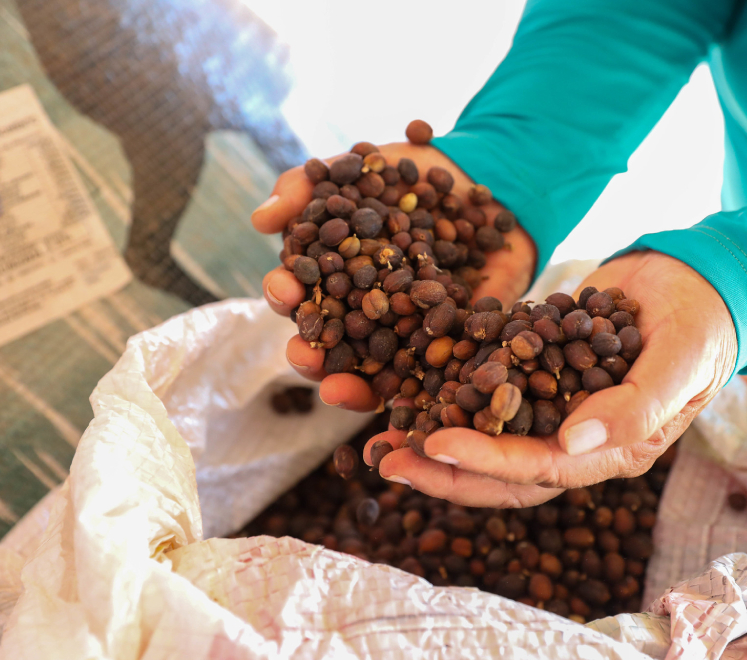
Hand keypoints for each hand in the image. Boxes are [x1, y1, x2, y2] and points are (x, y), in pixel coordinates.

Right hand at [251, 143, 536, 410]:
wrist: (485, 175)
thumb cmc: (412, 171)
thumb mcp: (357, 165)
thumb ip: (307, 186)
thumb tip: (261, 220)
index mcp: (334, 274)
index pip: (301, 295)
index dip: (286, 296)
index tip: (285, 291)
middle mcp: (365, 311)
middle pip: (329, 343)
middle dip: (309, 354)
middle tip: (303, 353)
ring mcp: (406, 332)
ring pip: (372, 371)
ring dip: (349, 387)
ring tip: (336, 390)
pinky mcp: (451, 346)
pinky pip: (433, 380)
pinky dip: (417, 399)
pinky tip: (405, 407)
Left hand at [366, 250, 737, 506]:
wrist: (698, 281)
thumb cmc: (701, 324)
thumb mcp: (681, 361)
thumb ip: (636, 406)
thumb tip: (574, 441)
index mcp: (615, 451)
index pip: (542, 469)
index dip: (487, 462)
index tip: (435, 445)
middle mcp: (580, 441)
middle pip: (504, 472)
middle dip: (445, 470)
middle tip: (387, 459)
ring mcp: (558, 410)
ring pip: (490, 438)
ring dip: (437, 441)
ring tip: (382, 437)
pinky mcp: (541, 375)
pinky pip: (491, 394)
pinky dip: (451, 395)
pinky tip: (410, 389)